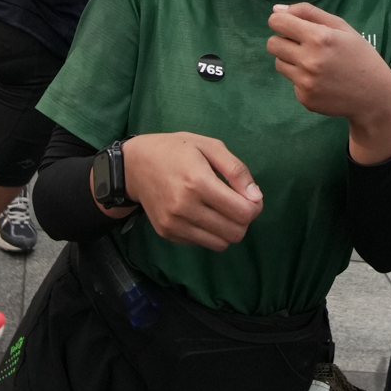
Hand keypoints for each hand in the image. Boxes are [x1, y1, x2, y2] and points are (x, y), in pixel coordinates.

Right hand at [123, 133, 262, 250]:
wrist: (134, 165)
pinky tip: (201, 213)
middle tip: (237, 203)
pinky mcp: (168, 233)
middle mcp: (185, 207)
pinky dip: (209, 232)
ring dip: (228, 229)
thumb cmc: (175, 150)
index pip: (243, 213)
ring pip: (221, 244)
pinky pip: (202, 243)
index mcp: (198, 182)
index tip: (250, 196)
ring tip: (220, 209)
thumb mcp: (209, 146)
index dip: (255, 206)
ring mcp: (174, 224)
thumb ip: (236, 170)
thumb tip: (256, 197)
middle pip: (235, 233)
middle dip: (244, 220)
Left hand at [267, 2, 390, 162]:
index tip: (291, 25)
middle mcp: (309, 60)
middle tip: (303, 44)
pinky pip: (291, 82)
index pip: (276, 22)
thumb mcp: (341, 27)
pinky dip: (302, 79)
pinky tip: (322, 80)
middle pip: (272, 43)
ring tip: (315, 62)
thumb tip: (275, 10)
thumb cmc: (359, 55)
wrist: (374, 95)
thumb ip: (308, 13)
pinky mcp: (305, 98)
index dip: (281, 21)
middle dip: (283, 40)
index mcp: (319, 37)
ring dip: (290, 60)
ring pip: (278, 63)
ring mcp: (306, 82)